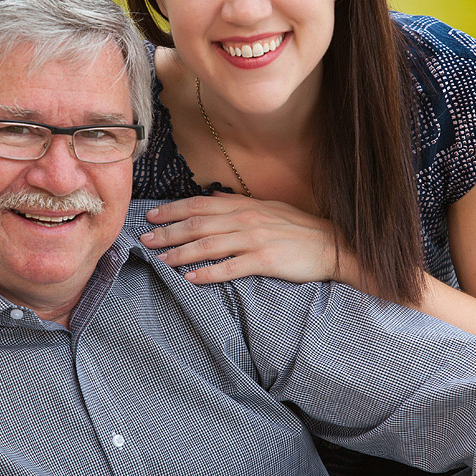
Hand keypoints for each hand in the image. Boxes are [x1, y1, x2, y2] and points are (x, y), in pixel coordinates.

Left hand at [139, 194, 340, 284]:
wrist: (331, 245)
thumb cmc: (299, 229)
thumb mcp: (269, 208)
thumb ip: (239, 203)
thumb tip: (214, 196)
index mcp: (245, 206)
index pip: (200, 205)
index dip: (173, 210)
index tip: (152, 216)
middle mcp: (246, 219)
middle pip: (197, 224)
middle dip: (168, 232)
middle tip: (145, 241)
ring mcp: (255, 239)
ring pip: (208, 245)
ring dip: (180, 253)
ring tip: (160, 261)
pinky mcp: (264, 260)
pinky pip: (230, 268)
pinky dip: (208, 273)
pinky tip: (190, 279)